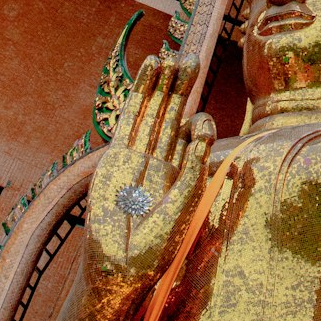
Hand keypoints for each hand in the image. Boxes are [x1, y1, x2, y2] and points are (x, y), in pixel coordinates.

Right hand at [83, 51, 215, 294]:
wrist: (122, 264)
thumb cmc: (156, 244)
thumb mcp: (185, 203)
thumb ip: (194, 167)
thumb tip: (202, 128)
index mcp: (180, 172)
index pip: (190, 133)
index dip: (197, 114)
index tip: (203, 112)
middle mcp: (159, 160)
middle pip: (171, 115)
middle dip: (180, 88)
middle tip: (190, 58)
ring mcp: (137, 156)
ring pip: (151, 112)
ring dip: (160, 85)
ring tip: (168, 56)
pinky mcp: (117, 156)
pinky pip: (130, 118)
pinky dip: (140, 93)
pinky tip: (147, 71)